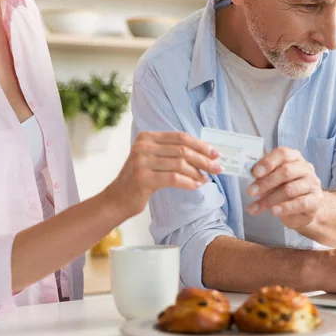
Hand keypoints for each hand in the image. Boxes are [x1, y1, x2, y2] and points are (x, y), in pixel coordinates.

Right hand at [104, 131, 222, 217]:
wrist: (118, 199)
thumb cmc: (141, 179)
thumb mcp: (153, 159)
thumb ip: (172, 153)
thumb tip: (204, 155)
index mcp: (147, 137)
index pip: (180, 137)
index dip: (200, 145)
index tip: (216, 153)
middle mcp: (143, 146)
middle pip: (182, 150)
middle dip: (204, 160)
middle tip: (218, 168)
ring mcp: (141, 162)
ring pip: (180, 164)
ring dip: (197, 173)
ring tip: (206, 179)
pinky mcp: (142, 178)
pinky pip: (173, 178)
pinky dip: (188, 182)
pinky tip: (196, 186)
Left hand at [245, 147, 323, 229]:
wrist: (304, 210)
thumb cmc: (285, 190)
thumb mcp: (273, 181)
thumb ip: (263, 176)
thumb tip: (250, 175)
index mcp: (294, 158)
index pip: (282, 153)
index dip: (268, 162)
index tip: (255, 173)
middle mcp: (306, 168)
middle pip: (286, 171)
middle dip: (265, 183)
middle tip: (250, 192)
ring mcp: (313, 184)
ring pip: (290, 189)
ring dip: (269, 199)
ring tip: (255, 207)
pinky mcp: (316, 200)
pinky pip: (300, 203)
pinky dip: (285, 208)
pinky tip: (274, 212)